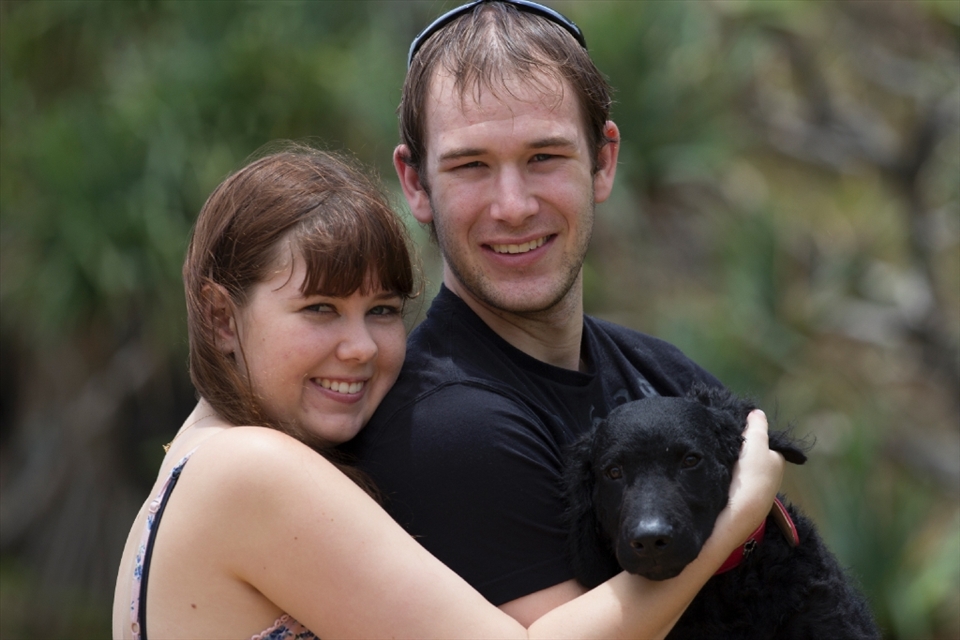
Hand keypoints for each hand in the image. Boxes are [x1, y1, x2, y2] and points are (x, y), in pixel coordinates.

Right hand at [715, 409, 784, 550]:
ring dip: (727, 460)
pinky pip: (727, 478)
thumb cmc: (751, 477)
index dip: (747, 433)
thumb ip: (757, 426)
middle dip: (738, 447)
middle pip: (748, 453)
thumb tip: (756, 413)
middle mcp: (767, 477)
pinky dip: (720, 472)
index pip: (761, 441)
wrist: (735, 514)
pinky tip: (711, 469)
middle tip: (721, 440)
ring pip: (737, 466)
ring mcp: (751, 491)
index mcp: (776, 462)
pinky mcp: (735, 500)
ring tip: (713, 453)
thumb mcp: (757, 444)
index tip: (733, 430)